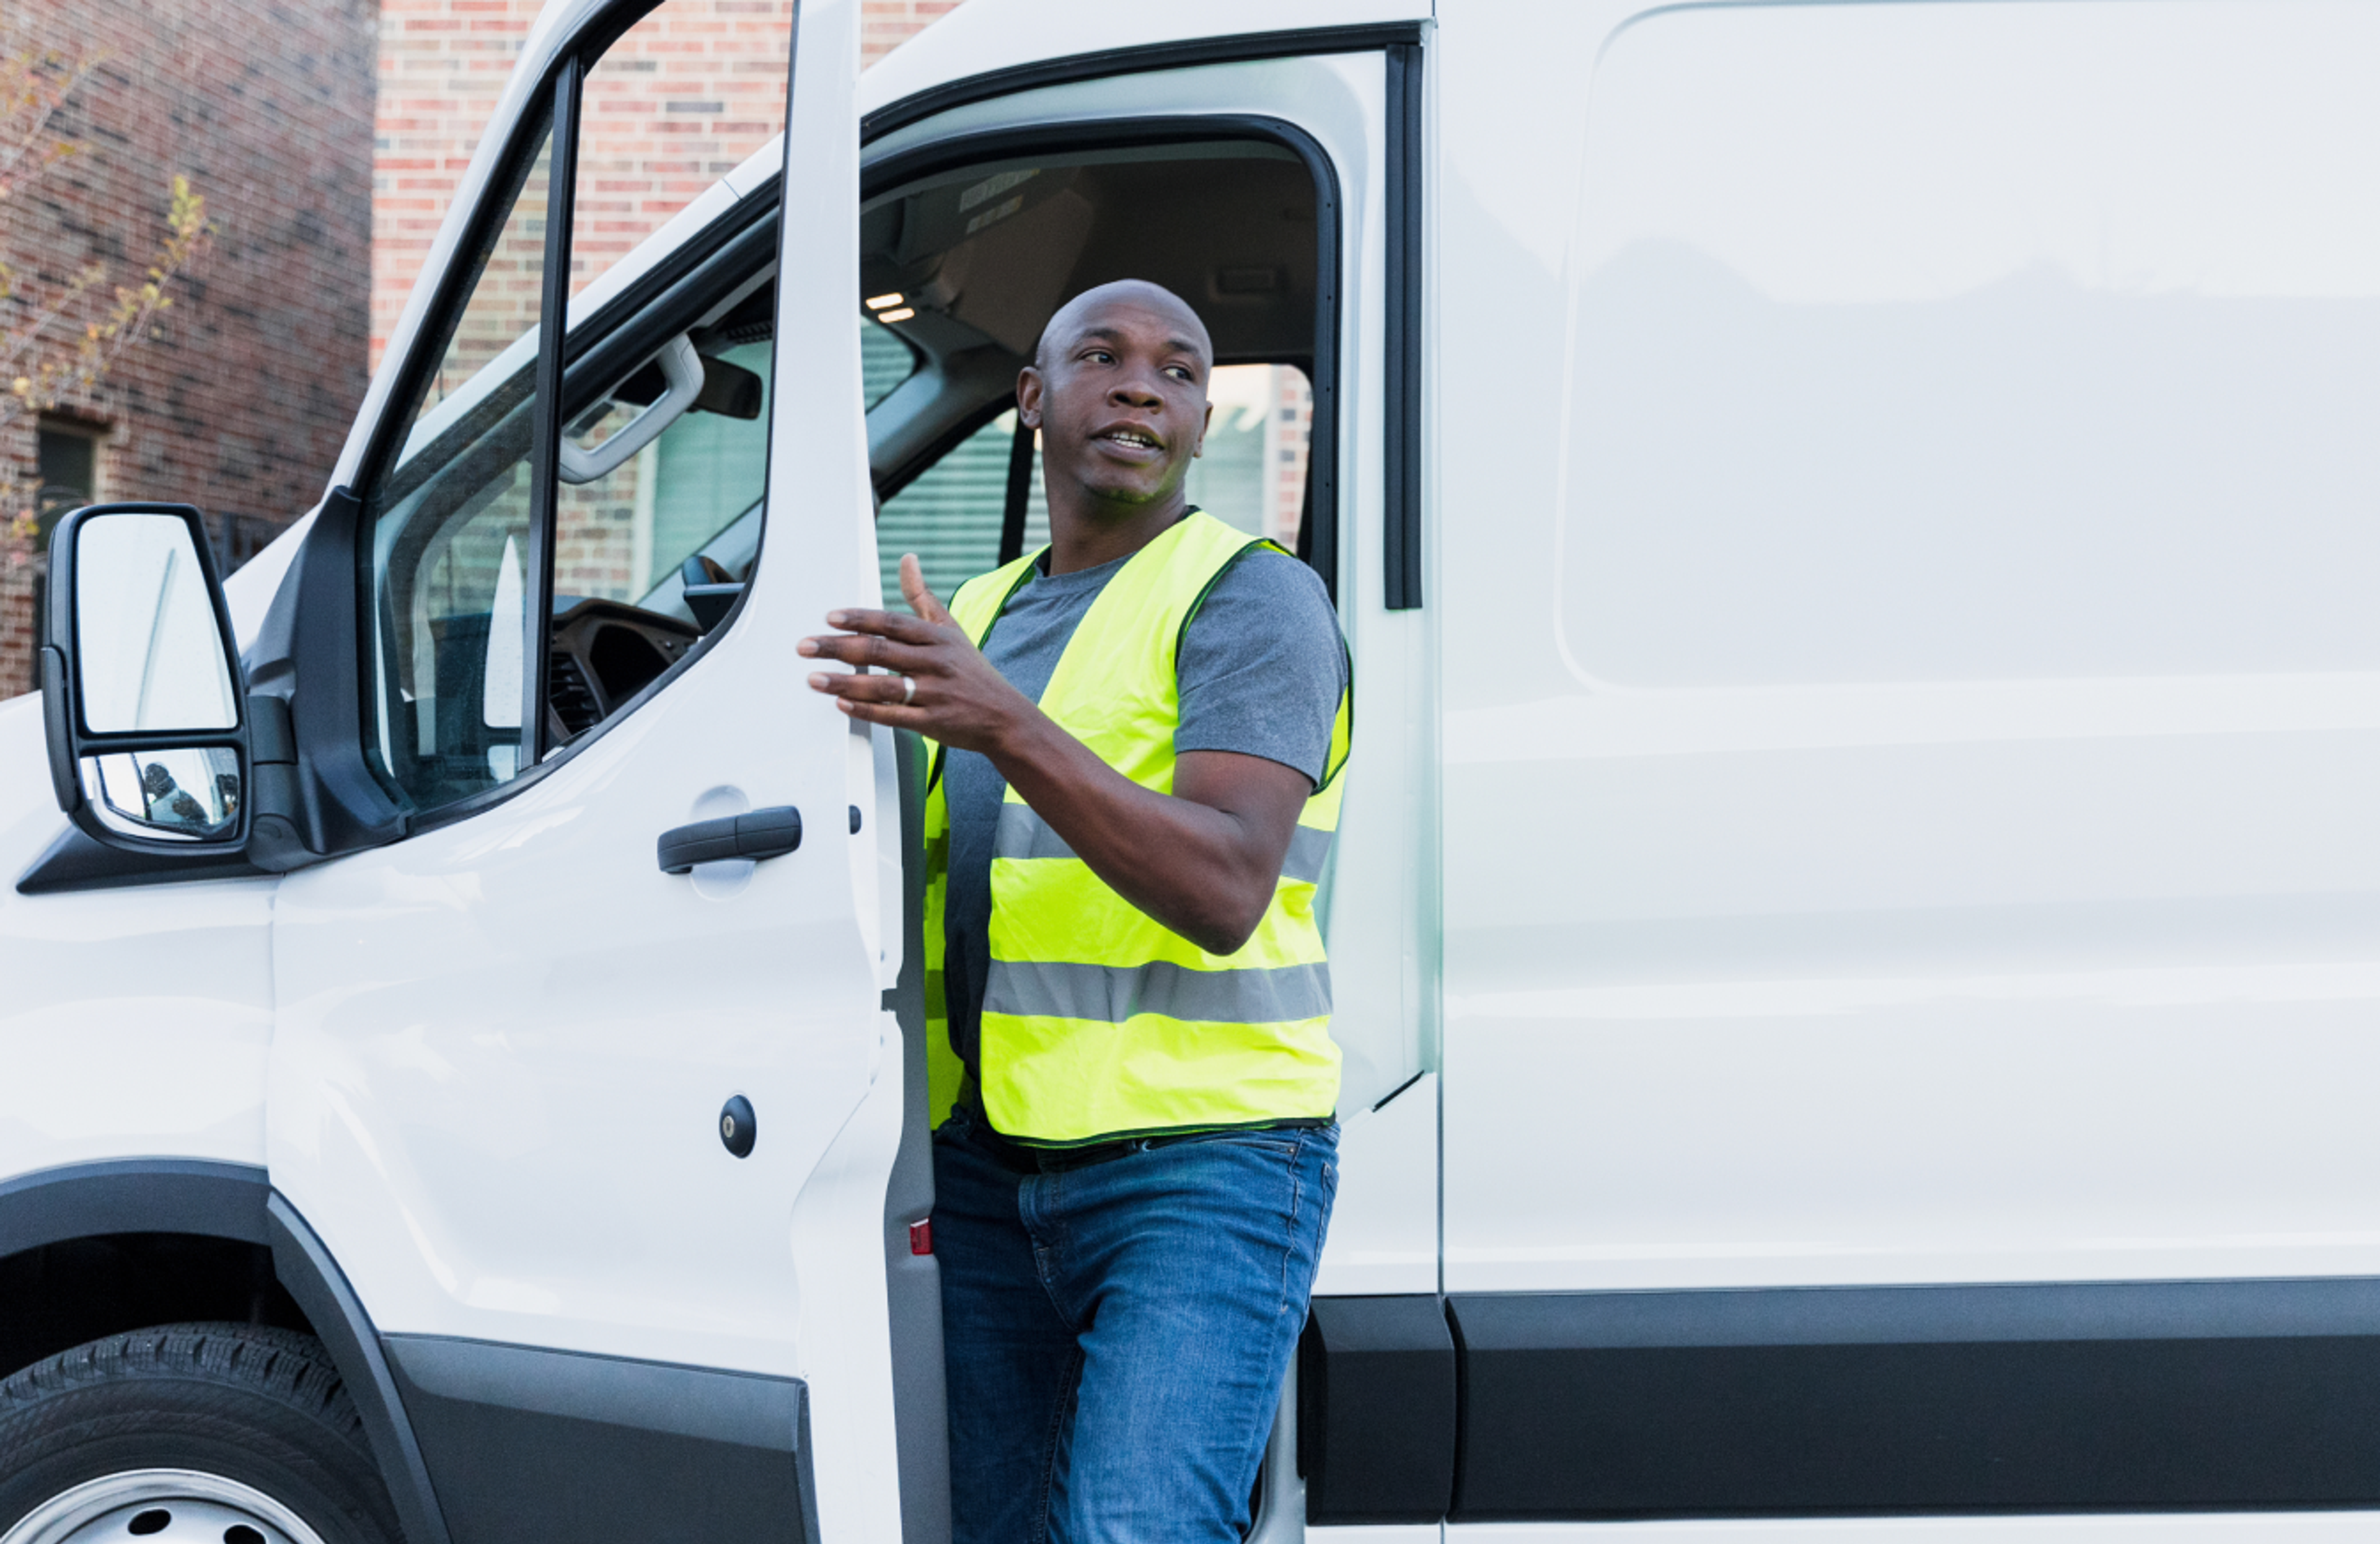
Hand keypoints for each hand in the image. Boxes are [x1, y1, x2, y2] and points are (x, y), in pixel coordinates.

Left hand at [800, 553, 1037, 752]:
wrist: (1006, 717)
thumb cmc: (972, 671)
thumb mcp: (951, 629)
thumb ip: (922, 597)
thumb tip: (907, 559)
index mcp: (937, 638)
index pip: (892, 623)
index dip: (860, 619)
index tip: (830, 618)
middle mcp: (935, 663)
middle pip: (880, 651)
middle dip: (838, 648)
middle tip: (806, 646)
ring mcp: (934, 693)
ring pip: (882, 686)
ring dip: (844, 683)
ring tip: (814, 679)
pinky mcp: (932, 722)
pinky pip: (893, 716)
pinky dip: (866, 711)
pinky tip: (842, 706)